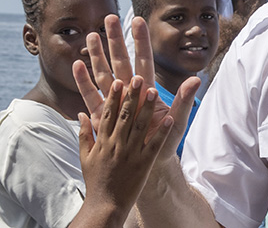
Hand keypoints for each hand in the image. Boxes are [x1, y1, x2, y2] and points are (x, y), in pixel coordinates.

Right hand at [71, 76, 172, 226]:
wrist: (105, 206)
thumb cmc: (96, 180)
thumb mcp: (85, 156)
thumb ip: (84, 134)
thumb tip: (81, 114)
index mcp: (102, 141)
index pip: (108, 114)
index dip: (114, 96)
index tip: (119, 80)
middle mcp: (116, 144)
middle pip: (125, 115)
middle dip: (132, 96)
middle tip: (138, 78)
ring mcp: (130, 153)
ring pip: (140, 126)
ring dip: (148, 108)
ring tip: (155, 91)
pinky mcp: (143, 164)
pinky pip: (154, 145)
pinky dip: (162, 132)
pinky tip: (169, 118)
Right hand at [72, 14, 198, 161]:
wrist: (149, 161)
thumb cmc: (165, 138)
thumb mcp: (177, 119)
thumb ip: (184, 99)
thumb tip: (196, 79)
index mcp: (148, 89)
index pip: (144, 59)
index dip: (141, 41)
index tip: (138, 20)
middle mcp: (131, 91)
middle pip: (121, 61)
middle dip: (115, 40)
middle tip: (109, 18)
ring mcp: (115, 101)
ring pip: (104, 73)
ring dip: (97, 55)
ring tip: (92, 35)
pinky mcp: (102, 115)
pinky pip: (92, 95)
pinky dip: (84, 81)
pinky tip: (78, 65)